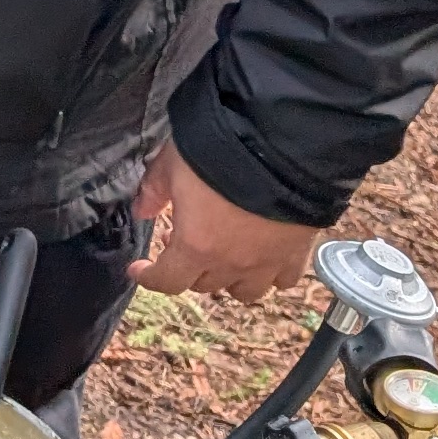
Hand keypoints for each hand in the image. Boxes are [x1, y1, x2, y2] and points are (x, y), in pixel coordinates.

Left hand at [130, 140, 322, 302]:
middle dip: (187, 266)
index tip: (139, 269)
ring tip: (223, 254)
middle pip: (204, 285)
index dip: (149, 277)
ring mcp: (267, 262)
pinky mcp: (297, 253)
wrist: (282, 147)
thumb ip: (154, 190)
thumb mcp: (173, 162)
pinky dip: (270, 274)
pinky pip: (283, 280)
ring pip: (245, 291)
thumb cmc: (220, 152)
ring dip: (228, 278)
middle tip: (181, 239)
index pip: (166, 281)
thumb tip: (142, 211)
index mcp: (195, 246)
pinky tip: (263, 256)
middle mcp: (231, 263)